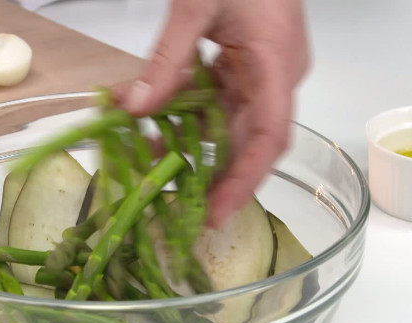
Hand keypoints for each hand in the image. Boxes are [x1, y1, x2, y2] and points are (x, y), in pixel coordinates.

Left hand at [119, 0, 309, 226]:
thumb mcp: (195, 7)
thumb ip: (166, 61)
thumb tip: (134, 107)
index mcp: (277, 64)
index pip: (268, 138)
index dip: (243, 181)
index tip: (216, 212)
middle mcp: (277, 73)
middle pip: (249, 137)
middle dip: (214, 172)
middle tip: (179, 205)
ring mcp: (262, 66)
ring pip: (230, 119)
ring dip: (194, 140)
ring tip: (156, 163)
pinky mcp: (245, 57)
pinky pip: (219, 96)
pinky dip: (190, 110)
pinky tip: (157, 120)